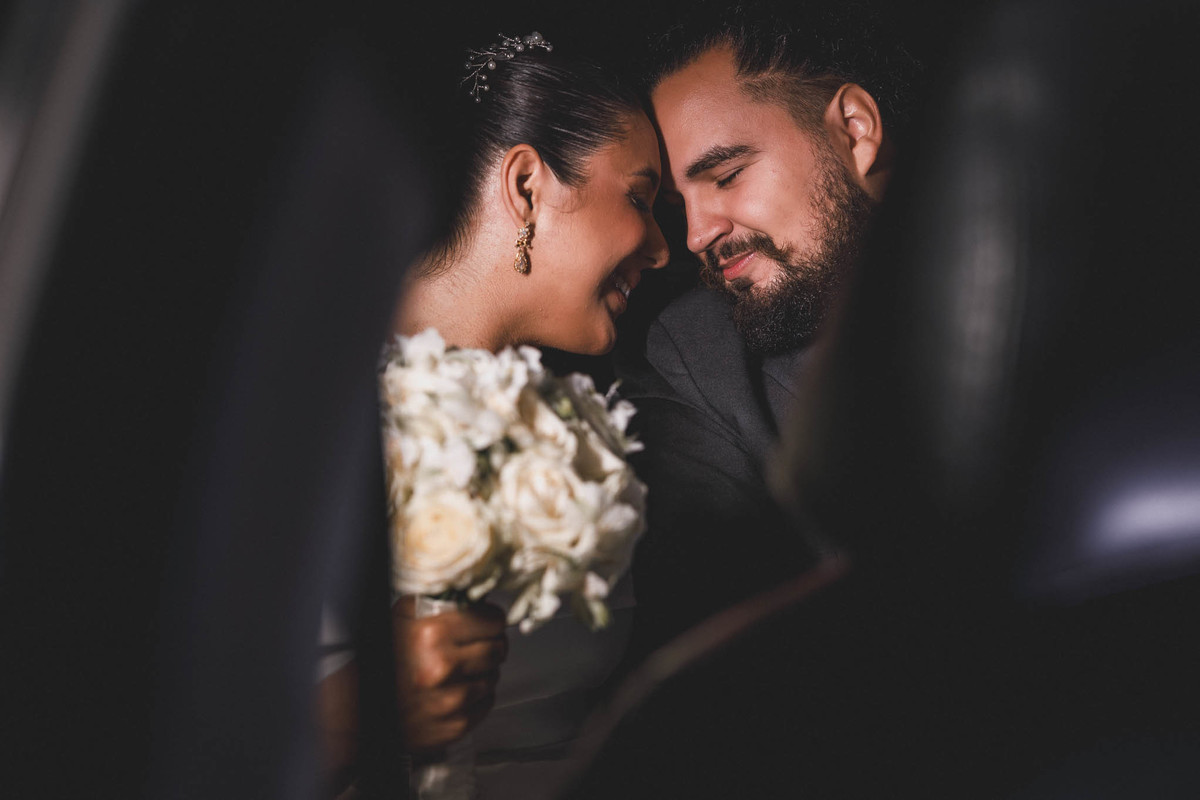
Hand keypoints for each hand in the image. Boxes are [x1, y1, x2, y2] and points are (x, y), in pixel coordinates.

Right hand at [393, 597, 507, 753]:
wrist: (361, 706)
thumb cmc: (384, 658)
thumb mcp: (404, 615)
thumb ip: (441, 600)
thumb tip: (477, 595)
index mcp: (432, 634)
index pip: (493, 621)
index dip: (490, 620)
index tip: (485, 622)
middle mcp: (443, 667)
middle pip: (498, 648)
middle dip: (490, 644)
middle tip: (473, 645)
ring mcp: (451, 700)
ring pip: (493, 676)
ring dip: (482, 671)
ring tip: (458, 670)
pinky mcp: (455, 725)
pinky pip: (486, 703)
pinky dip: (477, 696)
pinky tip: (456, 690)